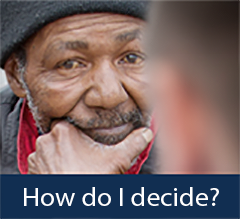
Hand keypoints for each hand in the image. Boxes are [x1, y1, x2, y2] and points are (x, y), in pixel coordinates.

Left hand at [28, 121, 152, 173]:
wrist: (71, 209)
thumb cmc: (89, 181)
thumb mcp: (116, 161)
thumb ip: (132, 143)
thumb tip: (146, 132)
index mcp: (63, 131)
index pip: (74, 122)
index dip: (83, 132)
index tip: (90, 142)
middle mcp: (45, 140)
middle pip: (64, 136)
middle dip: (75, 144)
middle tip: (86, 157)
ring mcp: (37, 156)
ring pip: (53, 148)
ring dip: (63, 155)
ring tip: (76, 166)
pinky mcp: (33, 170)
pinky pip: (44, 161)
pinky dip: (53, 165)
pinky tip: (66, 173)